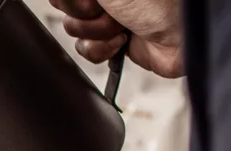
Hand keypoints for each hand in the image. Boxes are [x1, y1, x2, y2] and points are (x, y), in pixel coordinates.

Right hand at [49, 0, 182, 77]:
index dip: (71, 0)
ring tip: (121, 28)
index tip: (90, 2)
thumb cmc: (155, 3)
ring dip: (96, 34)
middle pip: (65, 8)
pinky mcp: (111, 42)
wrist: (181, 37)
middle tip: (108, 12)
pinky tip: (121, 43)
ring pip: (74, 31)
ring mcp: (107, 17)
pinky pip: (85, 50)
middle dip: (84, 15)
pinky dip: (101, 50)